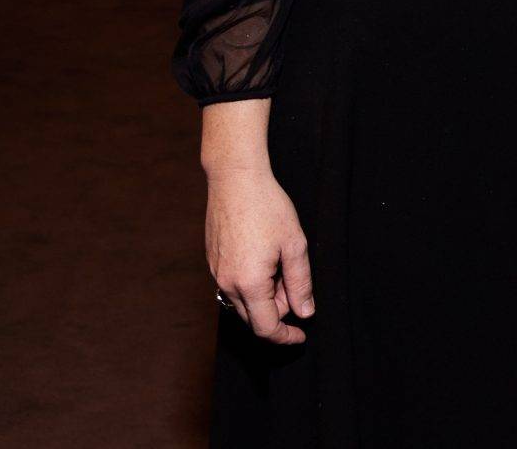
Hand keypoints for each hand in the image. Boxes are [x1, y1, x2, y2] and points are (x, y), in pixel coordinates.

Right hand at [206, 164, 314, 344]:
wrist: (235, 180)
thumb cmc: (268, 208)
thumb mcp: (295, 245)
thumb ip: (301, 283)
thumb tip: (305, 313)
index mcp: (249, 283)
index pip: (266, 327)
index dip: (285, 336)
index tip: (300, 336)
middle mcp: (226, 283)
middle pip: (254, 317)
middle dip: (279, 311)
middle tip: (297, 285)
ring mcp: (216, 273)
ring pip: (243, 302)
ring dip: (266, 296)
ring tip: (283, 266)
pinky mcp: (212, 262)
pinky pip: (233, 286)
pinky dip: (252, 284)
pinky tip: (266, 260)